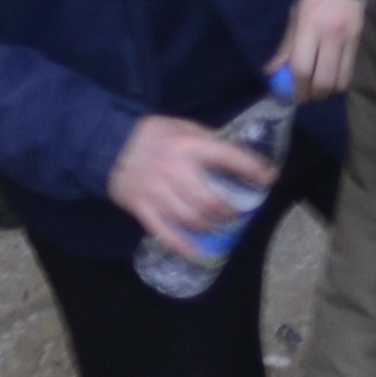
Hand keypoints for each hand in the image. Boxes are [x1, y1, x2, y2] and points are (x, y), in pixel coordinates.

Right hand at [109, 111, 273, 250]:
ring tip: (219, 226)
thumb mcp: (182, 125)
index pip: (229, 158)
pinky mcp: (142, 208)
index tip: (267, 178)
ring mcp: (158, 192)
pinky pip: (165, 233)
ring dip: (211, 227)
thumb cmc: (151, 134)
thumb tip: (234, 154)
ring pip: (192, 219)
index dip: (252, 169)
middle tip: (237, 212)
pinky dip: (183, 245)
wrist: (108, 144)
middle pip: (211, 200)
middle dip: (229, 211)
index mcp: (189, 145)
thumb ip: (207, 139)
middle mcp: (175, 170)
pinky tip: (196, 251)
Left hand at [281, 0, 364, 95]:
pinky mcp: (359, 40)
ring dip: (329, 90)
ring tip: (321, 90)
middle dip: (313, 94)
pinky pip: (351, 70)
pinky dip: (342, 81)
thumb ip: (286, 45)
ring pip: (339, 78)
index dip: (297, 87)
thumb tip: (272, 72)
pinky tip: (334, 79)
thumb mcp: (295, 15)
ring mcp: (347, 38)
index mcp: (308, 26)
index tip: (294, 96)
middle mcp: (329, 34)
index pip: (301, 66)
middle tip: (308, 97)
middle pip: (321, 78)